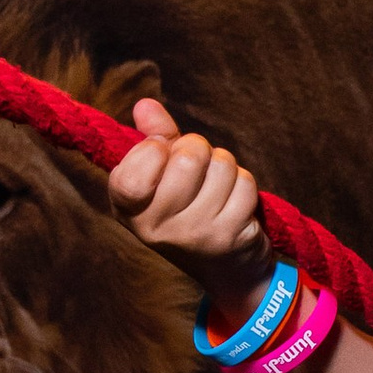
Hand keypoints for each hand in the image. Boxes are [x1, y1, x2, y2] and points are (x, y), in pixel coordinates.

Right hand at [109, 99, 268, 290]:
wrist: (225, 267)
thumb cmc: (188, 208)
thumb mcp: (163, 174)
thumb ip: (154, 137)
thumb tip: (145, 104)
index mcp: (127, 208)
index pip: (135, 168)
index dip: (157, 146)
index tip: (163, 154)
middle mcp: (155, 228)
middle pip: (188, 157)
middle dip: (200, 150)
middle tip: (198, 171)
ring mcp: (193, 235)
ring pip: (222, 165)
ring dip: (225, 168)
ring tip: (217, 190)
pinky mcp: (228, 237)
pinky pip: (245, 184)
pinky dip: (244, 186)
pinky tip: (235, 206)